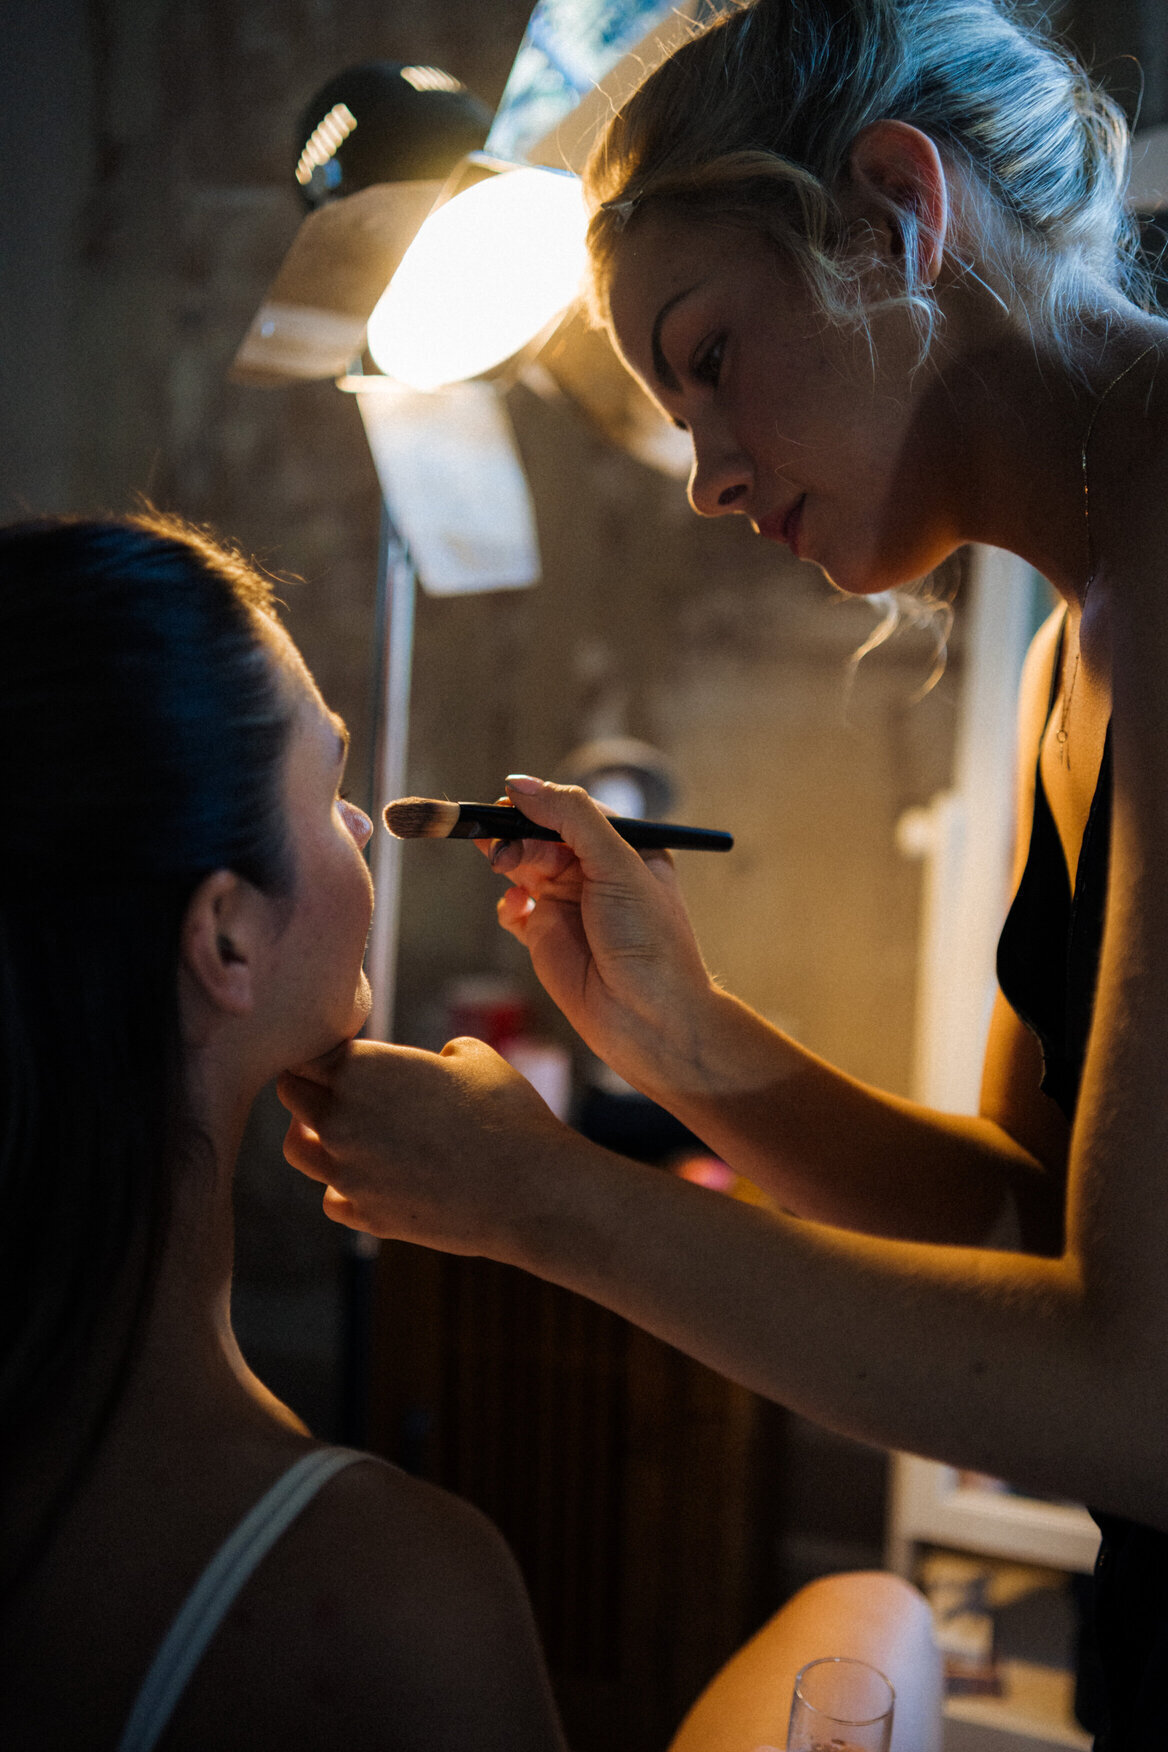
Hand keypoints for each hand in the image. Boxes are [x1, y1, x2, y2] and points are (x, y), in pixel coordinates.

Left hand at [278, 1035, 570, 1253]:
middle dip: (310, 1085)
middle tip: (340, 1085)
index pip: (306, 1050)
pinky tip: (372, 1176)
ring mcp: (347, 1172)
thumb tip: (439, 1060)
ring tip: (346, 1131)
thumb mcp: (475, 1057)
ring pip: (297, 1149)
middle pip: (290, 1093)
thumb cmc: (505, 1113)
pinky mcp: (366, 1215)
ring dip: (313, 1135)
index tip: (346, 1050)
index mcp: (359, 1068)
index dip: (325, 1048)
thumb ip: (440, 1052)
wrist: (527, 1189)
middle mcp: (339, 1119)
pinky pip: (331, 1198)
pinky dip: (343, 1187)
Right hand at [476, 776, 719, 1098]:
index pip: (573, 811)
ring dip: (507, 858)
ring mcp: (568, 905)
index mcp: (625, 849)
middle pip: (541, 834)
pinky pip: (514, 909)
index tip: (508, 797)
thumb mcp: (618, 864)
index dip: (540, 802)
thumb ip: (571, 818)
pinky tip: (517, 908)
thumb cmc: (648, 941)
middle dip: (516, 831)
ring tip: (502, 862)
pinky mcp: (545, 938)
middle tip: (496, 837)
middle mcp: (595, 873)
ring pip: (523, 865)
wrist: (648, 1019)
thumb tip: (519, 784)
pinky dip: (507, 903)